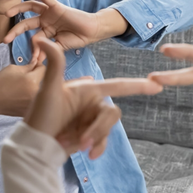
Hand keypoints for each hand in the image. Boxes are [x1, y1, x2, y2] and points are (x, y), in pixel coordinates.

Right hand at [0, 61, 46, 116]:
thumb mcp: (14, 69)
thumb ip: (29, 66)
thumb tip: (38, 63)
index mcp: (32, 80)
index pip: (44, 69)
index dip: (38, 65)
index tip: (33, 66)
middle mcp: (36, 93)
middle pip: (45, 81)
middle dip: (38, 77)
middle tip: (28, 77)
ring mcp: (34, 104)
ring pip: (42, 91)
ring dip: (37, 87)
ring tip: (24, 87)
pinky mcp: (30, 110)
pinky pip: (37, 101)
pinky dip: (33, 97)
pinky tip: (22, 96)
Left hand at [3, 0, 127, 55]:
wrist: (92, 32)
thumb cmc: (78, 38)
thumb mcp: (59, 47)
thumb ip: (48, 50)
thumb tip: (36, 60)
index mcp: (46, 31)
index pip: (33, 38)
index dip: (31, 49)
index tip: (31, 61)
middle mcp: (45, 20)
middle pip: (26, 23)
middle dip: (15, 31)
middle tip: (5, 39)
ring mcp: (50, 13)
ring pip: (30, 7)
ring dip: (18, 9)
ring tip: (7, 13)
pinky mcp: (57, 6)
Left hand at [25, 38, 162, 158]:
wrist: (35, 144)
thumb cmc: (39, 114)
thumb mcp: (48, 89)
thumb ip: (54, 63)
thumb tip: (42, 38)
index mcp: (88, 89)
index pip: (117, 85)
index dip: (137, 85)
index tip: (157, 84)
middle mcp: (93, 103)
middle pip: (112, 113)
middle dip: (99, 128)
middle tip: (82, 141)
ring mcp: (92, 119)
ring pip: (108, 128)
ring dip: (94, 138)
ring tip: (73, 144)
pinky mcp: (91, 134)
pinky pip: (104, 140)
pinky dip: (97, 147)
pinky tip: (88, 154)